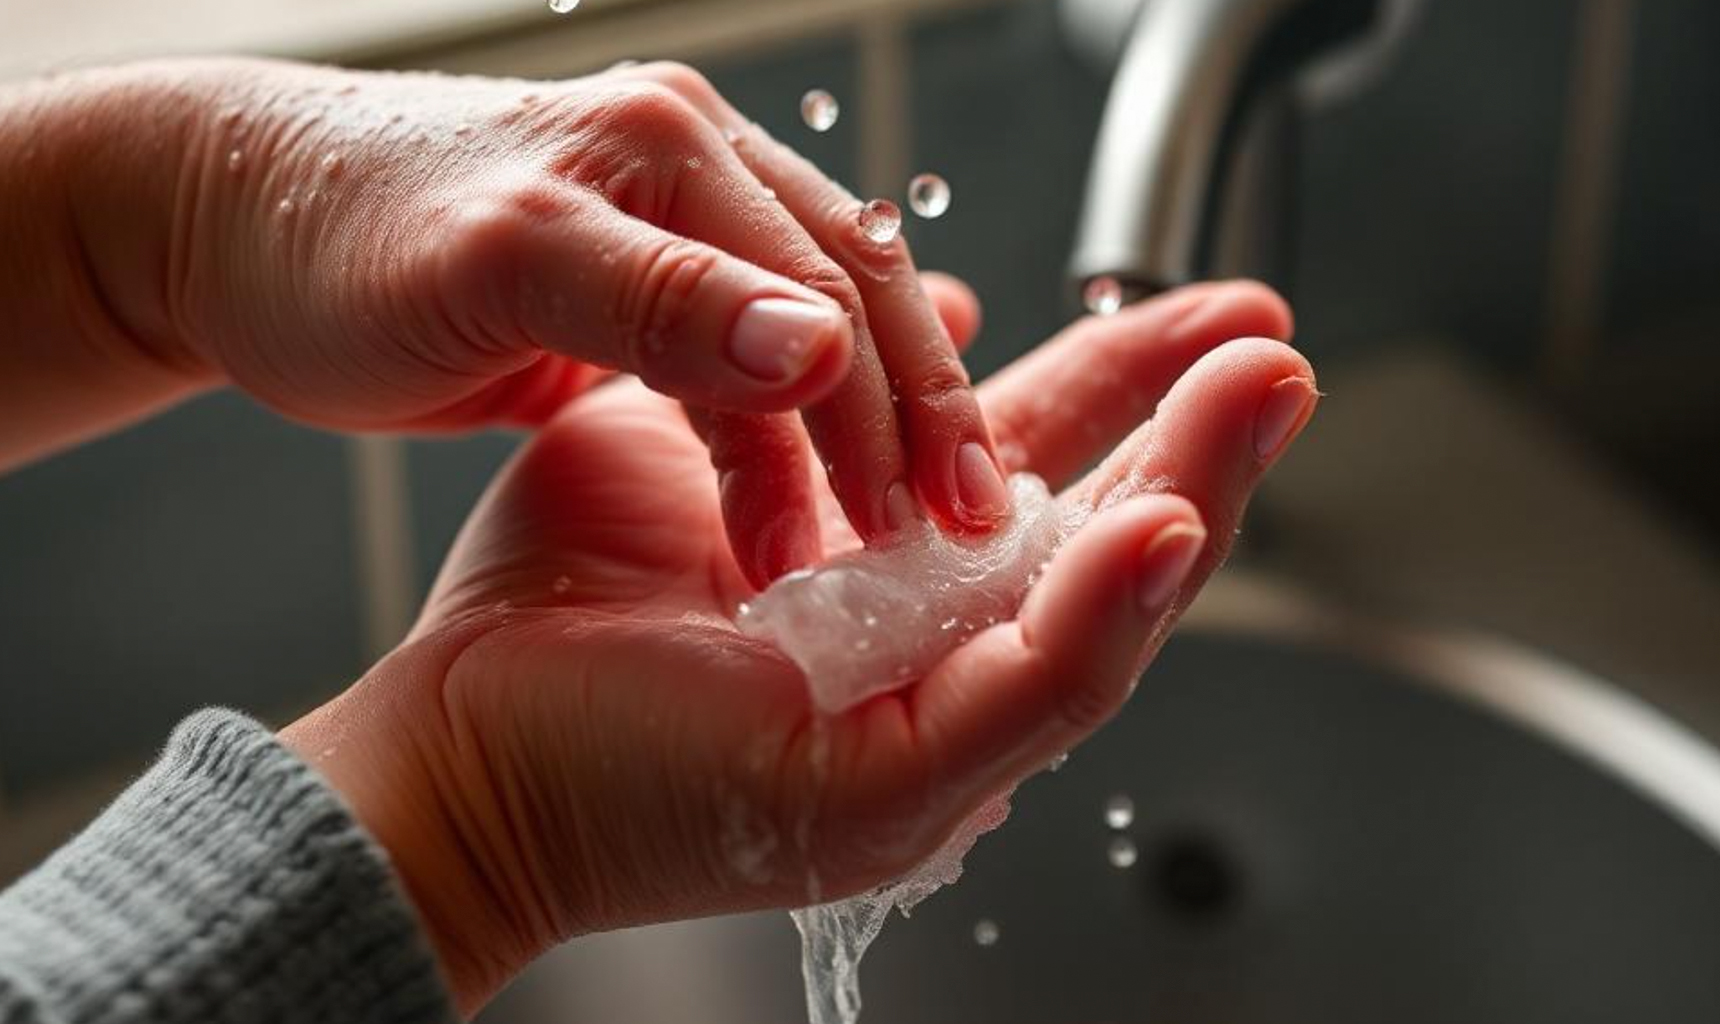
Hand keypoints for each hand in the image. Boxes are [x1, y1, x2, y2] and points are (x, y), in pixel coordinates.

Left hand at [131, 58, 998, 583]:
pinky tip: (798, 505)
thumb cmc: (331, 241)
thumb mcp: (491, 273)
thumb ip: (655, 304)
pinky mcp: (632, 288)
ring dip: (841, 447)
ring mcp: (663, 227)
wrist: (229, 228)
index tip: (944, 521)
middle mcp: (687, 170)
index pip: (834, 288)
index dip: (899, 408)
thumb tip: (822, 346)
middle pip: (853, 300)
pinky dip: (776, 438)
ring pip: (807, 337)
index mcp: (670, 147)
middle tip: (957, 538)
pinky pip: (742, 363)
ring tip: (861, 554)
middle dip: (911, 425)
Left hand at [281, 280, 1312, 1013]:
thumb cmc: (558, 613)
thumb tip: (940, 314)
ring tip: (1259, 400)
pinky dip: (1098, 614)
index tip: (1205, 316)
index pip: (1045, 486)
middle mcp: (928, 668)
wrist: (450, 736)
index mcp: (894, 592)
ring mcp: (919, 742)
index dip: (1132, 398)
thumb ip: (829, 399)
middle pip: (1102, 551)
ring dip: (1189, 504)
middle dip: (1199, 441)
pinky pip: (1025, 699)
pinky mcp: (884, 789)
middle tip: (1278, 348)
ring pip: (1097, 623)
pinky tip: (1158, 528)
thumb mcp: (710, 460)